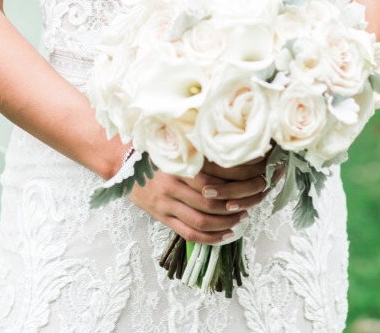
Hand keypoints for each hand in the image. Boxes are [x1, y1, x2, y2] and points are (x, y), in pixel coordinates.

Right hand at [129, 156, 285, 244]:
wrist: (122, 162)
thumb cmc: (155, 149)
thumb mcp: (176, 142)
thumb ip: (200, 148)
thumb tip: (235, 150)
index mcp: (179, 161)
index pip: (216, 172)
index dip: (240, 175)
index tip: (257, 173)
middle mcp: (173, 183)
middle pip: (213, 199)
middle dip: (239, 200)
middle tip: (255, 197)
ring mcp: (167, 202)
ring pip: (203, 219)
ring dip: (228, 221)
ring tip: (243, 216)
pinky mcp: (162, 217)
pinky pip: (190, 233)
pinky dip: (211, 238)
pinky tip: (226, 234)